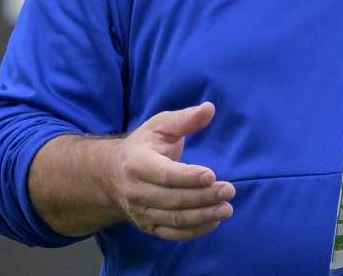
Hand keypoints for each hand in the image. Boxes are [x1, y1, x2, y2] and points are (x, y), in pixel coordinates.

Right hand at [110, 102, 235, 240]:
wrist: (112, 174)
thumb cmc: (142, 146)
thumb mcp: (159, 126)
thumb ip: (184, 119)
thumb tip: (209, 108)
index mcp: (137, 163)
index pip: (164, 174)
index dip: (188, 177)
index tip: (212, 175)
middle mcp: (136, 191)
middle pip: (173, 199)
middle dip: (203, 197)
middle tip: (229, 191)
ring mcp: (141, 212)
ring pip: (174, 219)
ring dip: (203, 216)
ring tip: (227, 208)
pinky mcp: (148, 226)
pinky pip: (172, 234)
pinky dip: (194, 231)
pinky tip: (214, 221)